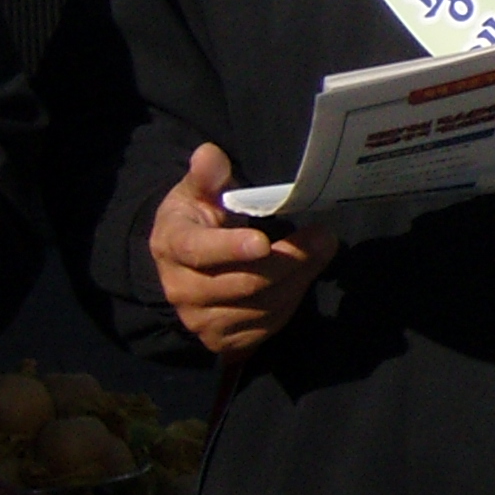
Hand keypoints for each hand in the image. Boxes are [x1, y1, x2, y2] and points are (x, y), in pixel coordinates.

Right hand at [152, 145, 336, 356]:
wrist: (186, 268)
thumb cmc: (199, 221)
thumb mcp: (198, 193)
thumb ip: (207, 176)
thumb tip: (210, 154)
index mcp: (171, 245)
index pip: (198, 251)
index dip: (230, 248)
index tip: (263, 242)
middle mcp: (181, 288)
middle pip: (245, 281)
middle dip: (291, 258)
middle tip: (323, 235)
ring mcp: (201, 319)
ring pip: (264, 305)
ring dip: (300, 277)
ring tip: (320, 249)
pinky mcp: (224, 340)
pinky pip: (269, 325)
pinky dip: (293, 299)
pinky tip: (301, 276)